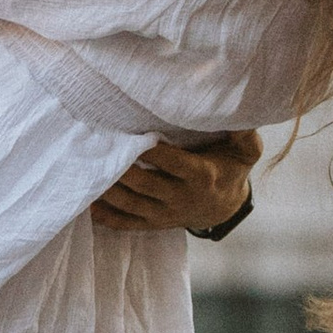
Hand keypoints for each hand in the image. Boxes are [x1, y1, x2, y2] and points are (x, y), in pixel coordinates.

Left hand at [92, 128, 259, 233]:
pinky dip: (105, 216)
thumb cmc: (231, 167)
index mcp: (202, 176)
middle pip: (145, 184)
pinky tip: (87, 203)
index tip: (134, 134)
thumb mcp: (246, 150)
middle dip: (121, 168)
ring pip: (130, 204)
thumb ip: (243, 131)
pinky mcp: (152, 223)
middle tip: (98, 146)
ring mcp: (165, 213)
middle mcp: (181, 198)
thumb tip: (237, 108)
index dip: (153, 151)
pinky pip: (125, 223)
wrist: (224, 207)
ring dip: (108, 189)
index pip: (173, 163)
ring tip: (87, 169)